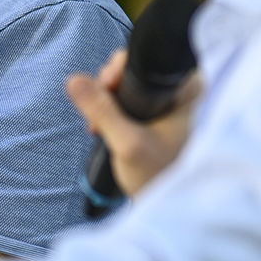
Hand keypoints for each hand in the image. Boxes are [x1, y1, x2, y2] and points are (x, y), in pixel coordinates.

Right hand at [66, 49, 202, 196]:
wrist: (164, 203)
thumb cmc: (156, 175)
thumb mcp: (126, 143)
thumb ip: (101, 110)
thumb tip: (74, 80)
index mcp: (186, 90)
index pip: (148, 58)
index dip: (119, 69)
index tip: (103, 90)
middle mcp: (180, 90)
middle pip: (133, 67)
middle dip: (108, 87)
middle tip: (98, 113)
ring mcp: (167, 102)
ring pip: (126, 82)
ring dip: (105, 99)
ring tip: (98, 125)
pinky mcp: (155, 113)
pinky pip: (126, 97)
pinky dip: (110, 108)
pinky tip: (103, 126)